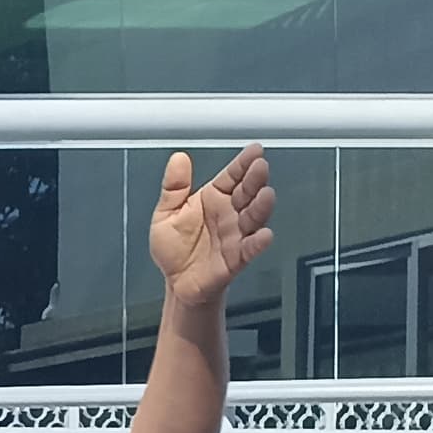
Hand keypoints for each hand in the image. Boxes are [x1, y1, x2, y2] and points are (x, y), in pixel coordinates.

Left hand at [150, 144, 275, 310]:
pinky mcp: (237, 257)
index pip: (231, 176)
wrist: (177, 282)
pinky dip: (258, 242)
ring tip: (266, 194)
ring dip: (261, 206)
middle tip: (260, 167)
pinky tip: (263, 235)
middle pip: (247, 192)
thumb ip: (173, 187)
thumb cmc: (175, 249)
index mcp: (213, 198)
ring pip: (253, 217)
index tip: (254, 150)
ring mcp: (236, 234)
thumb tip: (178, 159)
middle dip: (255, 179)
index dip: (243, 163)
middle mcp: (229, 213)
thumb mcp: (166, 214)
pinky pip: (250, 248)